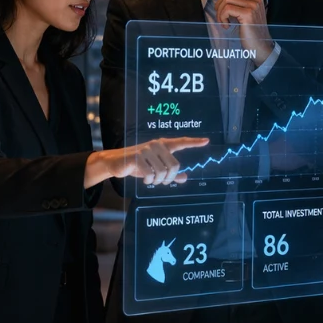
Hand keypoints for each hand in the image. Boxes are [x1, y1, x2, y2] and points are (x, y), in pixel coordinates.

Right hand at [85, 137, 209, 187]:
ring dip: (158, 181)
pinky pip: (151, 175)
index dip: (194, 142)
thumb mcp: (155, 169)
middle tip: (161, 182)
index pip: (181, 142)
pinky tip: (144, 179)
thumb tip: (185, 177)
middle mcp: (157, 145)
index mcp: (163, 145)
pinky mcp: (138, 157)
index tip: (206, 141)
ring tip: (151, 180)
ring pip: (163, 172)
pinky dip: (149, 181)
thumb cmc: (138, 165)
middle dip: (169, 178)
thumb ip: (170, 173)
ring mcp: (147, 150)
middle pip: (174, 166)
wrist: (116, 162)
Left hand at [213, 0, 274, 65]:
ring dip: (219, 12)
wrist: (260, 46)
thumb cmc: (251, 30)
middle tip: (220, 15)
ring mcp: (253, 5)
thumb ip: (239, 0)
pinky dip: (222, 18)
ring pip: (226, 0)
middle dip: (219, 3)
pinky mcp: (248, 14)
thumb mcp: (247, 11)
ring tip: (223, 22)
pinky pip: (226, 9)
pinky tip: (226, 26)